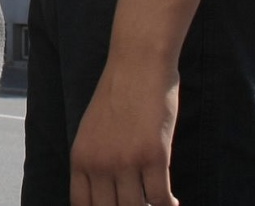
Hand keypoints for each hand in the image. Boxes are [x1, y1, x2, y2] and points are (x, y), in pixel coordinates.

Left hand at [71, 58, 179, 205]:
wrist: (137, 63)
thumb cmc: (118, 95)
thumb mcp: (92, 130)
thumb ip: (94, 161)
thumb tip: (104, 193)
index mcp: (80, 158)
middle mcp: (99, 163)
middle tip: (139, 205)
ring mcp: (125, 161)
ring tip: (159, 205)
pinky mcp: (153, 156)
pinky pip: (161, 198)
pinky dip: (169, 205)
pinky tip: (174, 203)